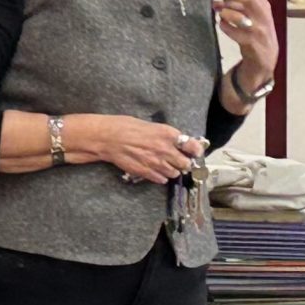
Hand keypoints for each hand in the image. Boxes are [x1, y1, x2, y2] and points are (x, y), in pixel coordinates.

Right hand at [78, 114, 206, 183]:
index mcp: (168, 134)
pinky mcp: (146, 172)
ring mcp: (156, 163)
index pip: (193, 146)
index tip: (195, 152)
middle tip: (181, 161)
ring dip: (173, 170)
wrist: (108, 138)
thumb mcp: (151, 125)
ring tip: (166, 165)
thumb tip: (179, 141)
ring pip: (174, 173)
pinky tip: (156, 170)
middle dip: (184, 163)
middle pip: (186, 164)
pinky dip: (161, 177)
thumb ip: (167, 135)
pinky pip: (161, 179)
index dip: (196, 150)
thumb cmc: (126, 126)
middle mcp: (166, 150)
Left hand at [214, 0, 277, 88]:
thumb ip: (244, 4)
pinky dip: (225, 27)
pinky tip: (222, 26)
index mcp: (264, 6)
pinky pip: (234, 32)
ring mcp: (259, 30)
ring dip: (225, 13)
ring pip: (239, 16)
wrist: (266, 58)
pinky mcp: (252, 43)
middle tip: (216, 3)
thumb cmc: (257, 33)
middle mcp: (264, 16)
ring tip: (219, 14)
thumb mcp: (256, 15)